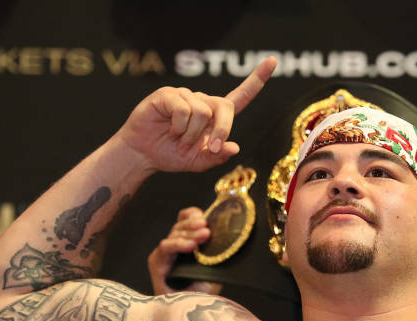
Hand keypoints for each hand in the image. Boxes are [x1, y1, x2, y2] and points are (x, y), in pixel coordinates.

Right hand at [114, 57, 276, 173]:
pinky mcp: (168, 95)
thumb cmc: (171, 155)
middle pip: (224, 107)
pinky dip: (179, 127)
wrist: (142, 155)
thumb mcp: (199, 162)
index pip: (240, 96)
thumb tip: (234, 147)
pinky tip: (169, 131)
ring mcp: (185, 96)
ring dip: (192, 135)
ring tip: (179, 141)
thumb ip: (216, 156)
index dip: (257, 79)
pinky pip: (183, 109)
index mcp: (214, 115)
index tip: (274, 61)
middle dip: (221, 130)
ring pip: (203, 112)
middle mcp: (202, 101)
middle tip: (208, 148)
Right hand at [147, 207, 222, 295]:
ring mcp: (165, 254)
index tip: (207, 217)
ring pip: (174, 233)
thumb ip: (216, 249)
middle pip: (181, 225)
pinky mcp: (157, 263)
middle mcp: (175, 247)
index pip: (186, 219)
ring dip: (190, 233)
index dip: (194, 215)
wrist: (191, 314)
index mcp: (188, 244)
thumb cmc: (205, 292)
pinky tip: (191, 246)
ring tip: (205, 235)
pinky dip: (178, 244)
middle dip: (194, 223)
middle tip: (207, 226)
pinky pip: (166, 247)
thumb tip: (228, 232)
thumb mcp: (215, 266)